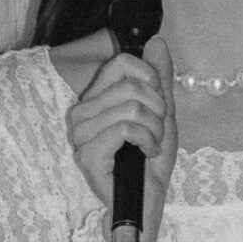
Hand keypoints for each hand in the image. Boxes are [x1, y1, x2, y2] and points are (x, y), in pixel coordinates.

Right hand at [67, 35, 178, 241]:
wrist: (148, 199)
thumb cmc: (150, 161)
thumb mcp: (162, 114)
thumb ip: (160, 79)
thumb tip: (157, 41)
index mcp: (95, 99)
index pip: (120, 63)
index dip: (149, 77)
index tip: (160, 101)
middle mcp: (81, 113)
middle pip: (130, 86)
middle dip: (157, 111)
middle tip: (157, 132)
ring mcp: (80, 134)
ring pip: (131, 108)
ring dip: (154, 130)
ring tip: (151, 146)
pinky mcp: (87, 154)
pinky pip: (125, 128)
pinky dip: (148, 141)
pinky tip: (146, 155)